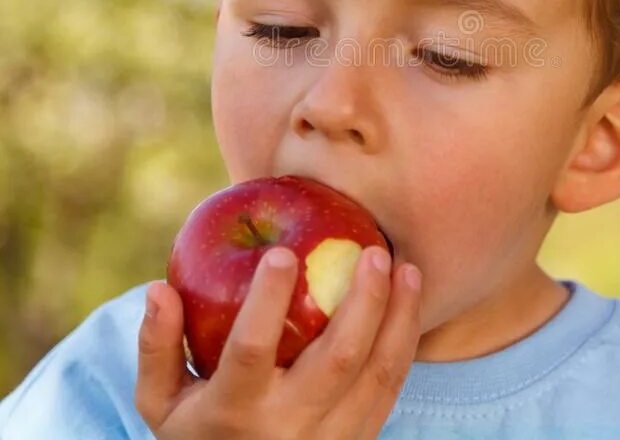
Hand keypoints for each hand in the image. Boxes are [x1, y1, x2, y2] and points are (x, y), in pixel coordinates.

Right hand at [134, 245, 421, 439]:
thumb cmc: (198, 433)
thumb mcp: (161, 403)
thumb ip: (157, 346)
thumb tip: (158, 288)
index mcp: (235, 412)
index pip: (252, 351)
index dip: (266, 302)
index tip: (281, 253)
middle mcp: (288, 428)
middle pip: (338, 359)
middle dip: (363, 301)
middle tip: (373, 251)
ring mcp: (330, 439)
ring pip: (376, 374)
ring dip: (398, 317)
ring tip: (408, 268)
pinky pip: (390, 389)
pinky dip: (404, 343)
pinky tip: (409, 303)